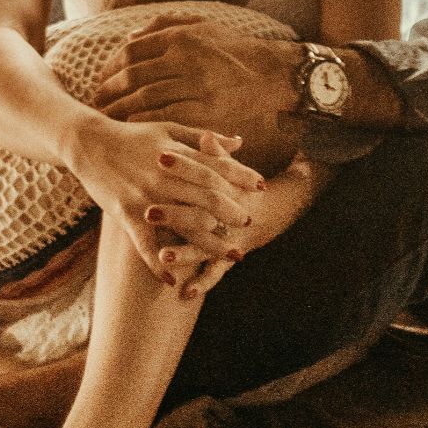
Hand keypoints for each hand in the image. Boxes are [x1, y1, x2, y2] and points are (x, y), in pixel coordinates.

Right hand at [60, 117, 262, 283]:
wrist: (88, 144)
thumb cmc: (133, 136)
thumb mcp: (169, 129)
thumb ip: (204, 139)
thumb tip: (238, 142)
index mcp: (177, 155)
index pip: (216, 167)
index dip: (241, 177)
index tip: (261, 187)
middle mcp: (165, 177)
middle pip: (207, 198)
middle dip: (232, 213)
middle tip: (249, 224)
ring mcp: (146, 197)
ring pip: (184, 224)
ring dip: (209, 243)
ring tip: (230, 255)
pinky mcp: (126, 214)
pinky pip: (144, 245)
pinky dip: (157, 264)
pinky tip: (171, 282)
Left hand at [93, 17, 304, 175]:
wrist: (271, 72)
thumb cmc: (233, 49)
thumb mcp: (201, 26)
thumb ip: (163, 26)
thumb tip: (128, 39)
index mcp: (180, 37)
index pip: (131, 52)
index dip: (110, 68)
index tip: (102, 80)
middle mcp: (185, 59)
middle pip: (132, 77)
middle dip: (108, 92)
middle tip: (97, 103)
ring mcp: (196, 86)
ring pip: (144, 99)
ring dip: (120, 111)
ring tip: (108, 119)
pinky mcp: (206, 110)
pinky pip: (165, 118)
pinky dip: (144, 123)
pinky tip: (133, 128)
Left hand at [160, 150, 327, 299]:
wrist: (278, 207)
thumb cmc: (242, 184)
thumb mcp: (231, 168)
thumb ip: (217, 154)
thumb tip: (207, 135)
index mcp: (227, 186)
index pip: (205, 173)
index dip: (183, 166)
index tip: (160, 157)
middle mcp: (227, 214)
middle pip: (202, 213)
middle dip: (175, 215)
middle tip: (149, 212)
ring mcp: (228, 236)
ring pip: (206, 246)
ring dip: (185, 252)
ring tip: (165, 256)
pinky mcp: (228, 255)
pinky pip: (216, 271)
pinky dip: (202, 282)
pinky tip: (183, 292)